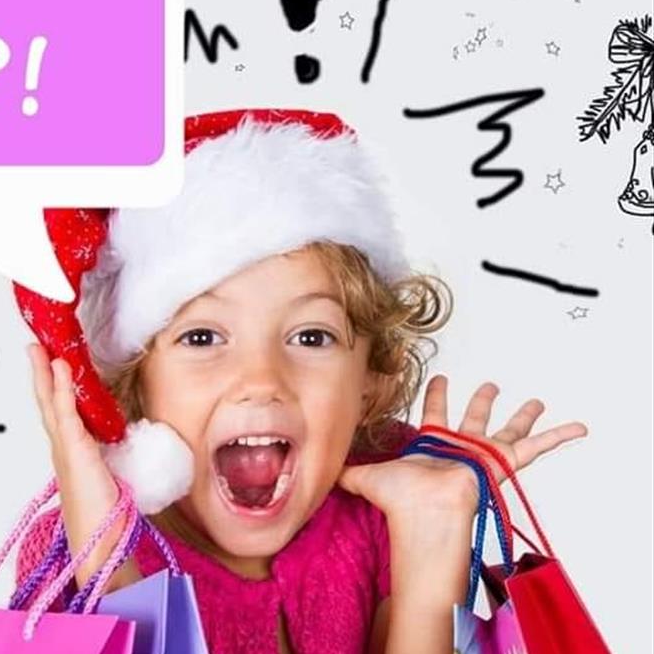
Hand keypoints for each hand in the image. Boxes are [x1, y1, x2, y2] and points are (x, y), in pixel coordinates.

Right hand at [27, 343, 127, 589]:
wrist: (99, 541)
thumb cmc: (104, 513)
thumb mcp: (108, 472)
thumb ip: (108, 452)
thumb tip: (118, 437)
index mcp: (69, 449)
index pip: (57, 409)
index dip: (51, 384)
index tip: (49, 360)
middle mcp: (62, 446)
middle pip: (46, 400)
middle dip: (39, 372)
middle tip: (33, 344)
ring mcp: (65, 447)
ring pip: (51, 402)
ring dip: (46, 373)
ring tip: (41, 348)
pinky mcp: (74, 450)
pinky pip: (67, 412)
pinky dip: (63, 389)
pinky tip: (61, 369)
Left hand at [339, 375, 587, 522]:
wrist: (423, 513)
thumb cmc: (399, 499)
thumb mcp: (364, 477)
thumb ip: (344, 471)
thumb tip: (315, 469)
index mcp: (432, 446)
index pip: (435, 414)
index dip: (436, 395)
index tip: (439, 378)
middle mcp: (460, 449)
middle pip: (475, 419)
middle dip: (482, 402)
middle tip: (490, 385)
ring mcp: (484, 456)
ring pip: (508, 431)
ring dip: (522, 417)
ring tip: (536, 402)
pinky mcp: (503, 464)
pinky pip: (536, 449)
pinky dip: (558, 437)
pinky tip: (577, 427)